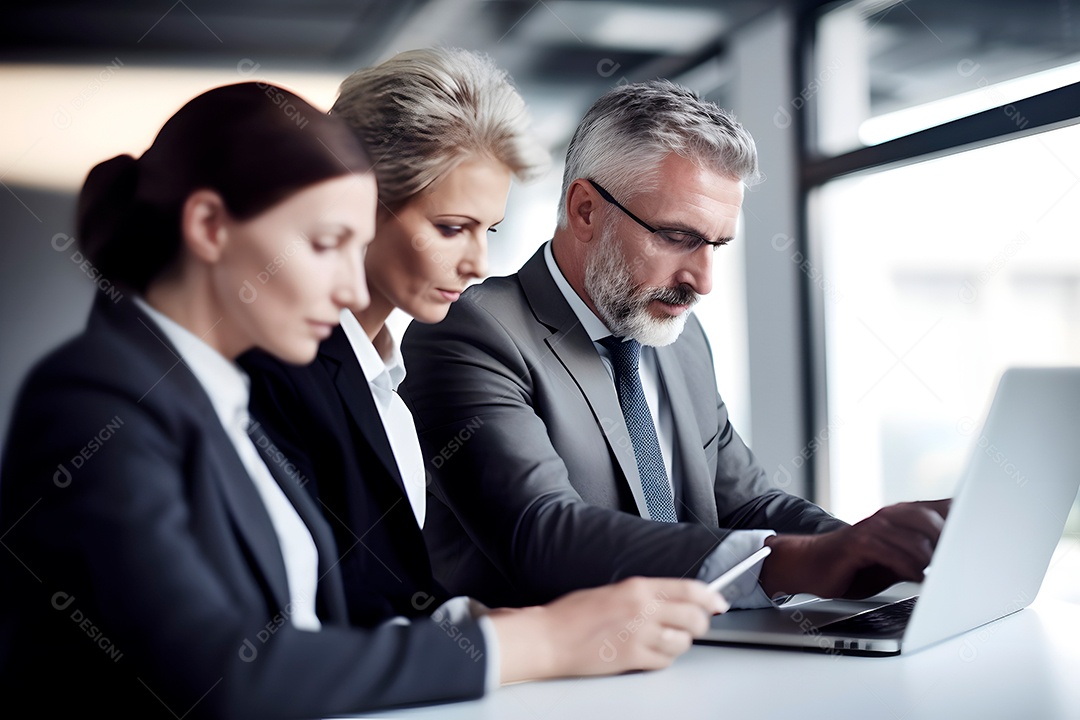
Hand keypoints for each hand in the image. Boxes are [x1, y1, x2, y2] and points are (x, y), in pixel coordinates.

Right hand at [489, 577, 727, 683]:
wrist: (548, 638)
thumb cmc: (572, 615)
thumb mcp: (612, 591)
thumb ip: (643, 595)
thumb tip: (671, 600)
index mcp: (638, 587)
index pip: (689, 589)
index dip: (711, 597)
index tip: (719, 602)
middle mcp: (643, 609)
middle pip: (695, 617)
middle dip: (700, 624)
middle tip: (693, 627)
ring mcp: (639, 635)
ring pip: (683, 642)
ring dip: (679, 643)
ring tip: (663, 642)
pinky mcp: (632, 659)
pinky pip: (664, 661)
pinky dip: (662, 660)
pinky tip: (648, 654)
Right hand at [759, 499, 950, 599]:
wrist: (809, 564)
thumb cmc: (855, 564)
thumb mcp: (894, 558)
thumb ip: (920, 555)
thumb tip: (957, 562)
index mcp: (900, 515)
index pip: (940, 509)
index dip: (965, 516)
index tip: (986, 530)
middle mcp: (887, 516)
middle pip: (932, 518)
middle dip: (952, 541)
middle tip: (965, 561)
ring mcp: (872, 527)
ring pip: (915, 538)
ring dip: (933, 560)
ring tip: (944, 577)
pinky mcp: (857, 543)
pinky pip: (891, 554)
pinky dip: (909, 568)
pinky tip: (918, 580)